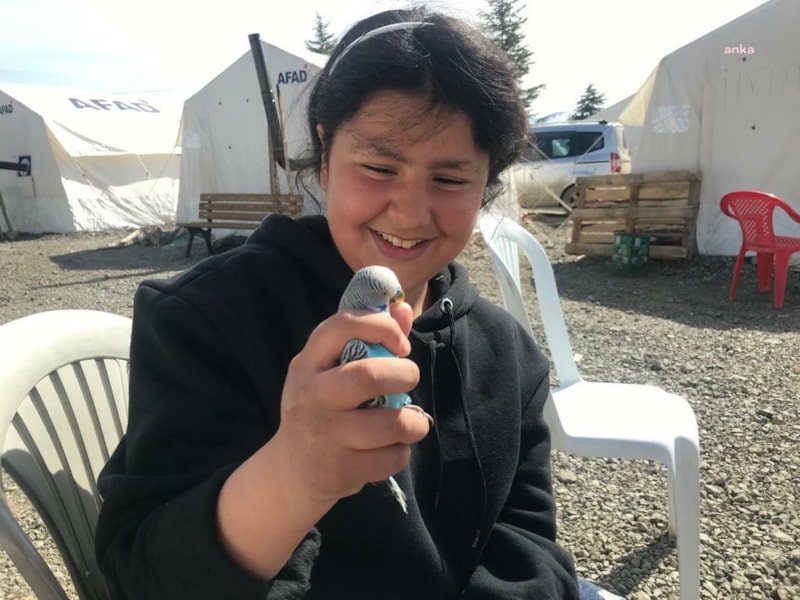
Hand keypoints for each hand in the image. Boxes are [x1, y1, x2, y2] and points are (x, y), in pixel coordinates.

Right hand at [273, 301, 426, 503]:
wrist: (292, 470)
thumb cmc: (322, 407)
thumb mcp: (330, 369)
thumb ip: (368, 336)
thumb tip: (402, 309)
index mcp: (309, 362)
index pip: (342, 326)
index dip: (381, 327)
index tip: (401, 345)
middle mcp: (312, 395)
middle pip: (367, 376)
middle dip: (404, 374)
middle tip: (410, 378)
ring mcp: (325, 434)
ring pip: (389, 424)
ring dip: (414, 422)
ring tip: (413, 422)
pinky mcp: (340, 468)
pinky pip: (389, 458)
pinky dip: (401, 453)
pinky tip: (392, 448)